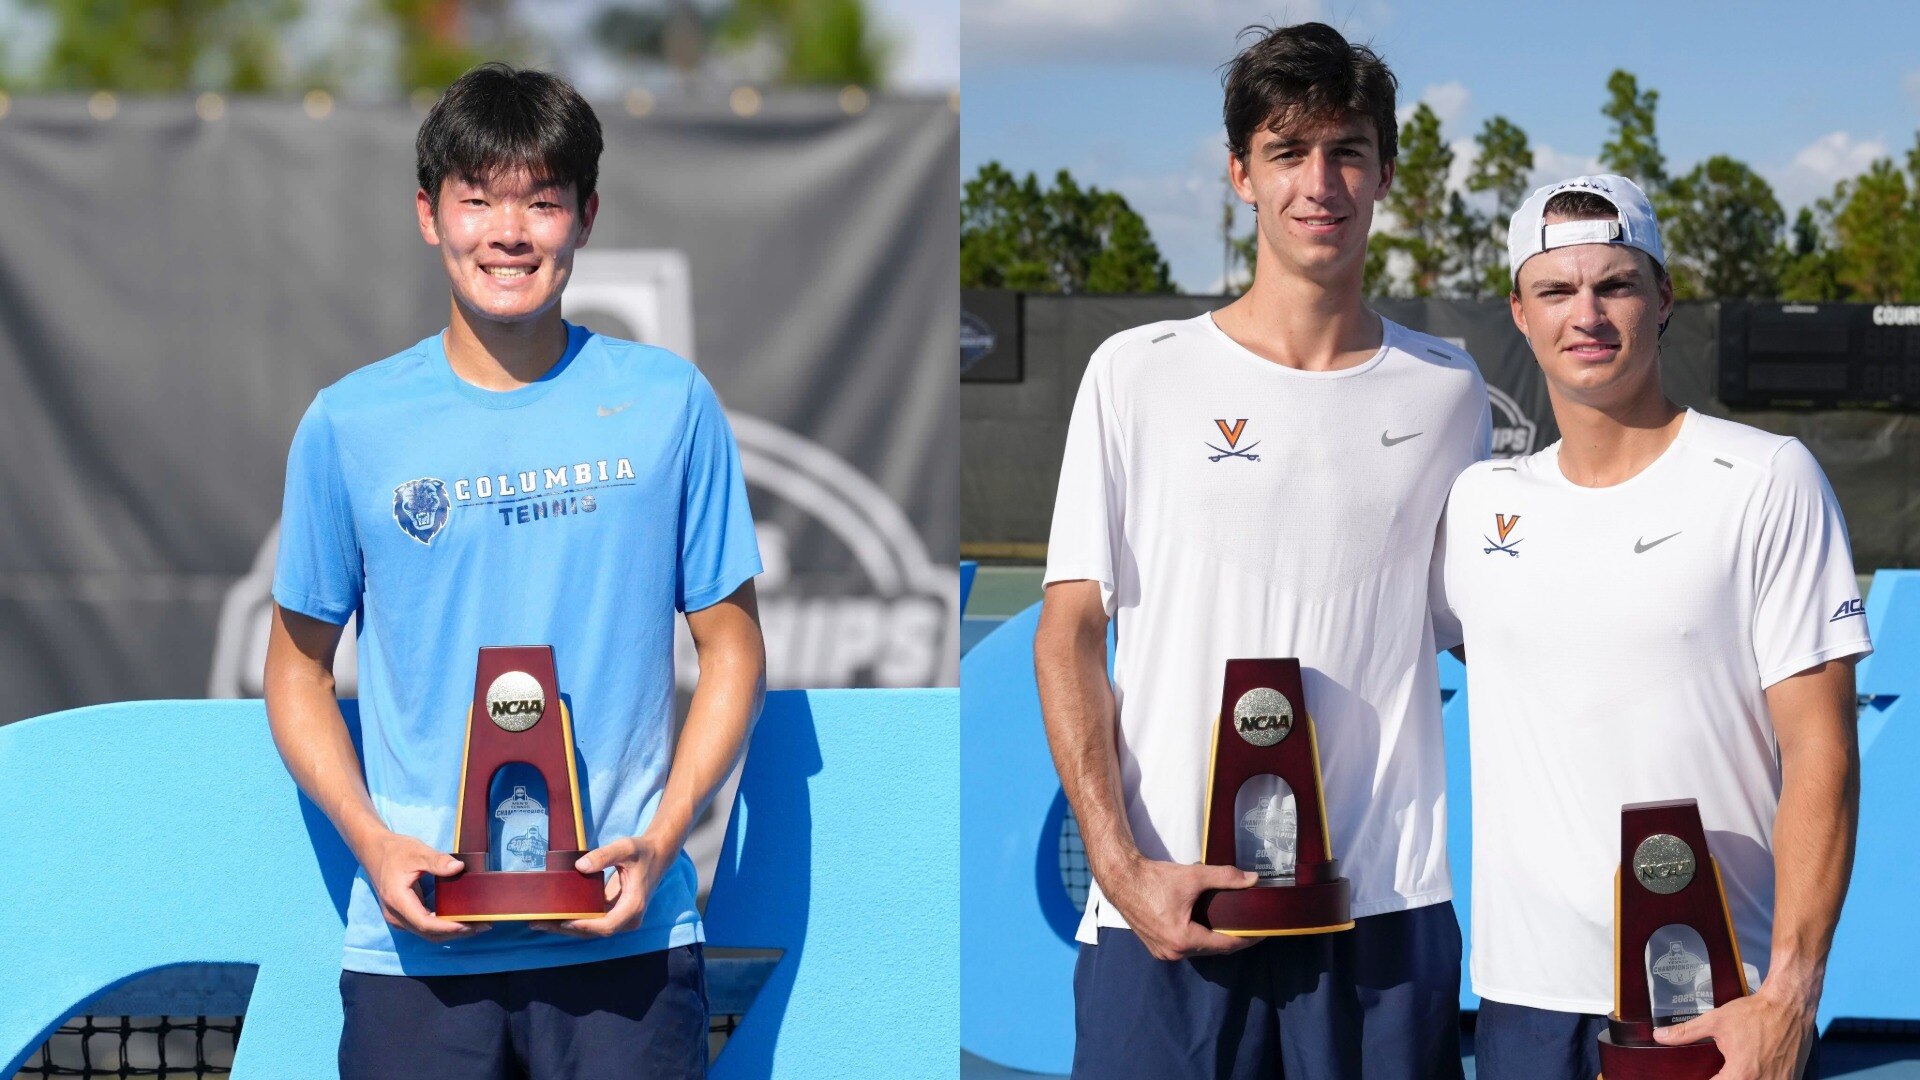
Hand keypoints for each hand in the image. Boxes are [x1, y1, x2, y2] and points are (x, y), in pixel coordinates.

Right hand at [360, 830, 487, 943]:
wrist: (373, 851)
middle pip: (428, 933)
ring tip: (477, 924)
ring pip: (427, 933)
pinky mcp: (403, 916)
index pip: (425, 923)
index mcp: (397, 900)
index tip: (470, 924)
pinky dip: (443, 927)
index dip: (448, 927)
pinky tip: (460, 920)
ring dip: (451, 932)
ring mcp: (398, 918)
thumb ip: (437, 861)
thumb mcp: (417, 852)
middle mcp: (395, 915)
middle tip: (484, 924)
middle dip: (456, 932)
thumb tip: (458, 867)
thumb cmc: (395, 851)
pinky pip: (424, 927)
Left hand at [531, 833, 674, 938]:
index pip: (606, 925)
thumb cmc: (642, 851)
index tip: (562, 920)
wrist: (657, 855)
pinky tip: (554, 915)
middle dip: (566, 929)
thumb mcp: (625, 848)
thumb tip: (579, 867)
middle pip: (594, 932)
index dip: (583, 926)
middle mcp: (628, 919)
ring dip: (566, 927)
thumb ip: (603, 855)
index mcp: (633, 906)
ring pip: (591, 930)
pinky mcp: (614, 915)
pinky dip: (574, 921)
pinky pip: (592, 923)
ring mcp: (621, 919)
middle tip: (538, 922)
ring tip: (539, 922)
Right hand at [1097, 855, 1259, 960]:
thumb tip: (1253, 879)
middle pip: (1213, 949)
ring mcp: (1163, 952)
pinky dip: (1197, 939)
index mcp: (1184, 939)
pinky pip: (1184, 947)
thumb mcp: (1193, 876)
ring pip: (1199, 950)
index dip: (1247, 938)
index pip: (1225, 945)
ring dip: (1214, 940)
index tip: (1261, 931)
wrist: (1122, 879)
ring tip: (1230, 925)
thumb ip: (1225, 877)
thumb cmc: (1154, 878)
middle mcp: (1173, 952)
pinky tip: (1206, 926)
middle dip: (1232, 939)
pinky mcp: (1155, 948)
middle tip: (1248, 925)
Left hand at [1652, 989, 1814, 1078]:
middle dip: (1720, 1079)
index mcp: (1740, 1074)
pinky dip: (1756, 1079)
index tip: (1695, 1075)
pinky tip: (1747, 1070)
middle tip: (1713, 1070)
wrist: (1790, 1006)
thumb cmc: (1754, 1013)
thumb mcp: (1715, 1021)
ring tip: (1728, 1069)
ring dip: (1737, 1079)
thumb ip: (1685, 1033)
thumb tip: (1658, 1036)